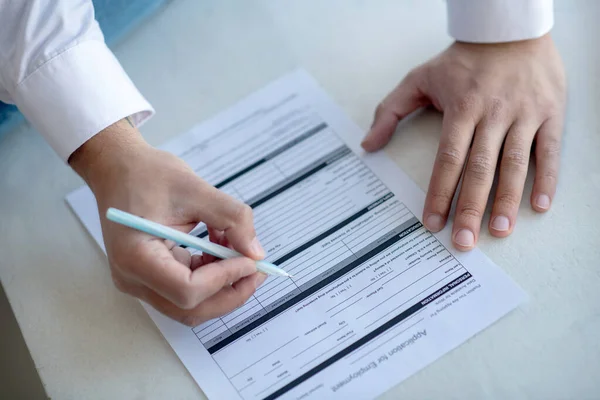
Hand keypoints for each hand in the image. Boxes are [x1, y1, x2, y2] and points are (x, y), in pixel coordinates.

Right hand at [70, 120, 266, 325]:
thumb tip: (256, 253)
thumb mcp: (195, 188)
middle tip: (256, 270)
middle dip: (230, 293)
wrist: (118, 168)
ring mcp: (140, 281)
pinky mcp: (151, 276)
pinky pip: (186, 289)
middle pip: (190, 309)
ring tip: (239, 253)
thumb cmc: (146, 174)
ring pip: (190, 305)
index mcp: (136, 256)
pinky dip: (211, 276)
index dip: (224, 279)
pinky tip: (221, 249)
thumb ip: (231, 218)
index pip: (187, 290)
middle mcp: (134, 278)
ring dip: (222, 285)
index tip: (249, 260)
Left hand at [362, 34, 565, 249]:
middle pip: (480, 169)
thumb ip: (390, 111)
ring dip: (507, 200)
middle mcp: (493, 114)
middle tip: (464, 242)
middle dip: (470, 208)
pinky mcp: (550, 113)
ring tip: (500, 231)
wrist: (510, 29)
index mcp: (462, 108)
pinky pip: (549, 150)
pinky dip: (547, 179)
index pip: (448, 159)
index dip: (439, 193)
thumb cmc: (462, 60)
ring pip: (515, 164)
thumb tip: (366, 144)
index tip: (432, 222)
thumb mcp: (419, 78)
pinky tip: (539, 206)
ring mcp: (524, 114)